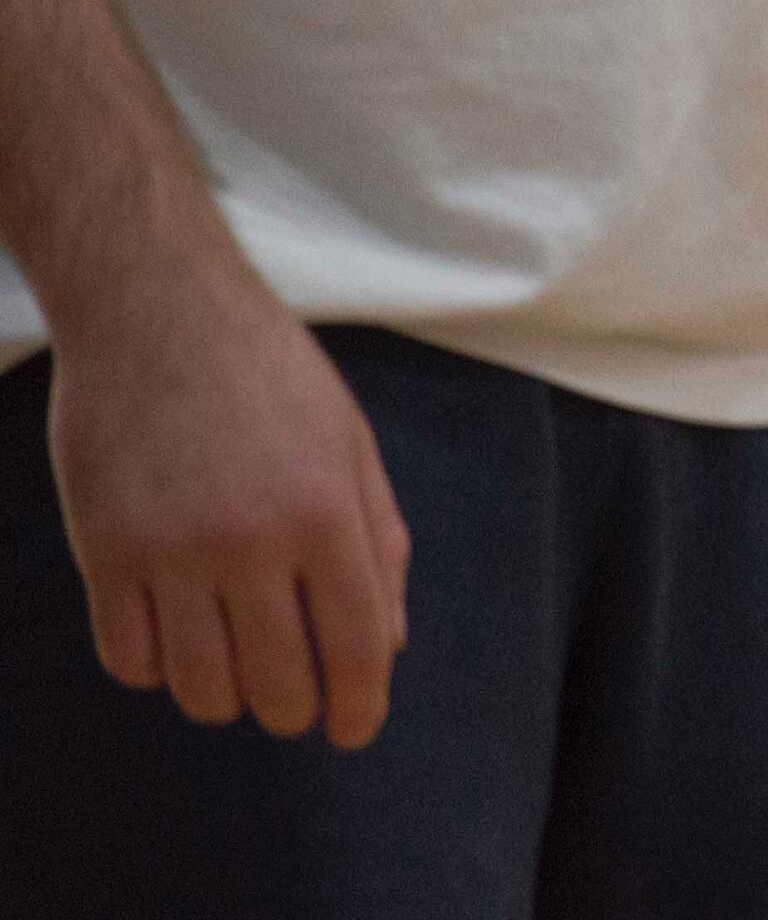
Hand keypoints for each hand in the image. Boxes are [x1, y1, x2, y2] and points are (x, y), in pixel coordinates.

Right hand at [45, 260, 409, 746]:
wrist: (158, 314)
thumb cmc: (270, 375)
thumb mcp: (350, 444)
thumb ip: (377, 543)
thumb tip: (387, 644)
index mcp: (326, 512)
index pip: (356, 646)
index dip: (359, 706)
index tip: (352, 731)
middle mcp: (250, 541)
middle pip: (277, 683)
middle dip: (294, 710)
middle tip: (296, 702)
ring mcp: (169, 552)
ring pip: (199, 686)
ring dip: (225, 698)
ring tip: (237, 669)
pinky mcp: (103, 552)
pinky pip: (127, 659)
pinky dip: (156, 670)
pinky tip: (175, 641)